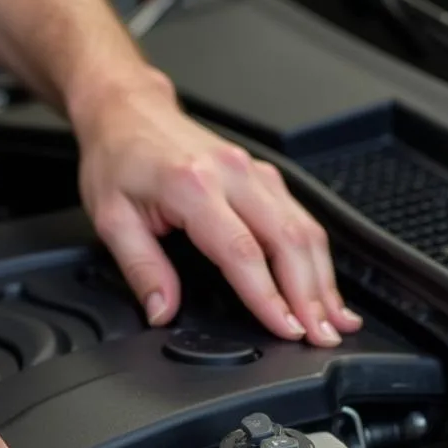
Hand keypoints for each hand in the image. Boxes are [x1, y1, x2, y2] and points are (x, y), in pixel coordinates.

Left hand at [71, 73, 361, 345]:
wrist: (126, 111)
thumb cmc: (118, 160)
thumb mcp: (111, 219)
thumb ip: (140, 269)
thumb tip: (162, 312)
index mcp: (193, 187)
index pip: (242, 251)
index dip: (268, 296)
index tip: (286, 329)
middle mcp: (232, 175)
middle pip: (288, 240)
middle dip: (311, 295)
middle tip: (323, 336)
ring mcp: (253, 172)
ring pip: (304, 229)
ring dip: (324, 279)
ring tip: (336, 321)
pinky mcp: (262, 175)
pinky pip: (300, 218)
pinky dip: (317, 257)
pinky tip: (325, 285)